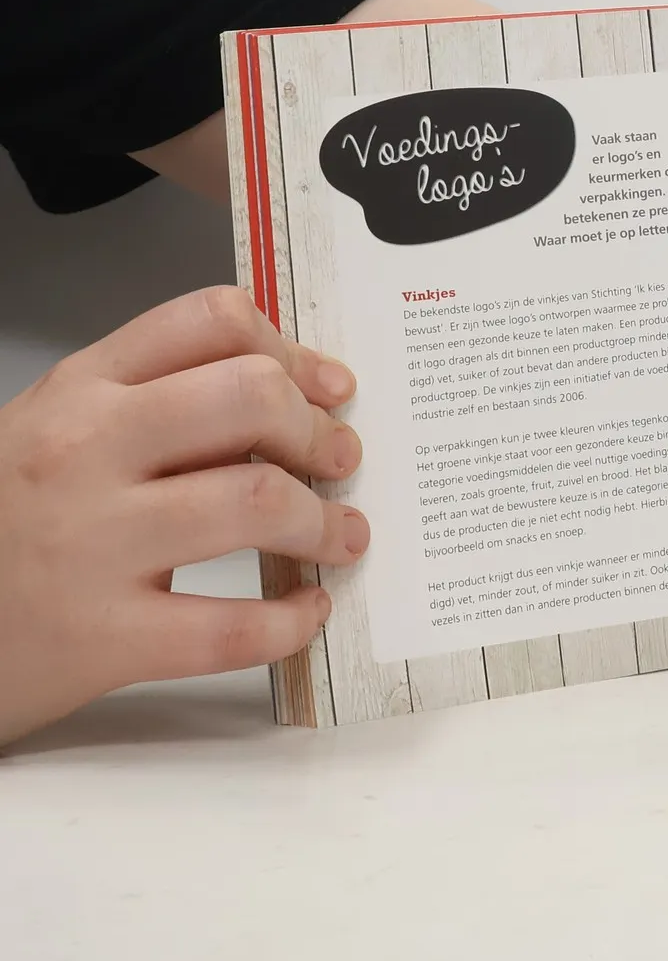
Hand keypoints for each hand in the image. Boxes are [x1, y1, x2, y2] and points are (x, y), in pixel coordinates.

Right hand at [0, 286, 367, 745]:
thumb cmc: (2, 525)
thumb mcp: (58, 436)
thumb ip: (156, 411)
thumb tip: (287, 409)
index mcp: (80, 391)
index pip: (210, 321)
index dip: (293, 351)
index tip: (328, 387)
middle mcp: (85, 452)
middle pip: (250, 398)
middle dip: (317, 430)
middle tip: (340, 460)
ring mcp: (90, 544)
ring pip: (255, 502)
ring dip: (324, 522)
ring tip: (341, 536)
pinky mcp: (98, 639)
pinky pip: (228, 626)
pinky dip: (288, 620)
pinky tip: (304, 612)